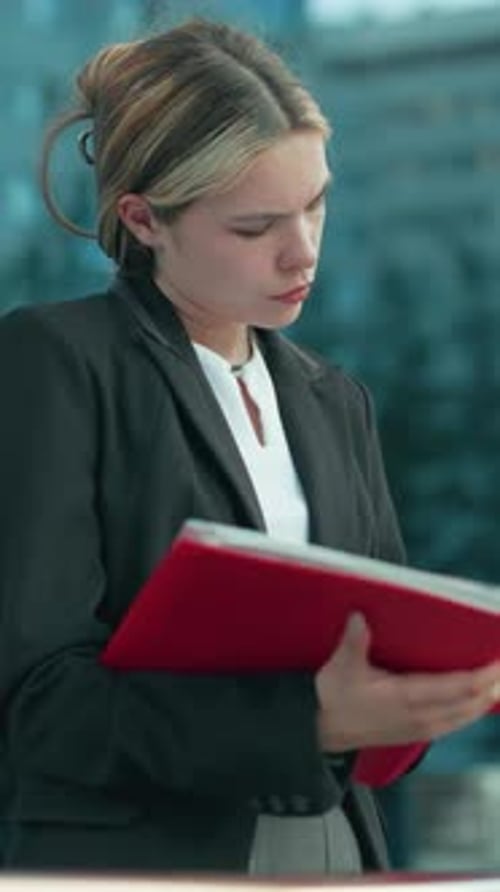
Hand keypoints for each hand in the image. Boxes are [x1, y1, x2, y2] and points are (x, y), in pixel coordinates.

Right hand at [315, 612, 499, 752]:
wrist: (323, 730)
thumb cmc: (334, 697)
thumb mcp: (339, 668)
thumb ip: (353, 643)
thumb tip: (360, 618)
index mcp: (404, 698)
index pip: (455, 688)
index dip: (481, 676)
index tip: (497, 662)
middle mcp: (418, 716)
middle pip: (468, 705)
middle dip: (491, 687)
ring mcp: (419, 728)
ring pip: (464, 717)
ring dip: (484, 701)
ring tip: (499, 685)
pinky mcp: (417, 734)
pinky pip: (454, 724)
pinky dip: (470, 712)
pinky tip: (477, 703)